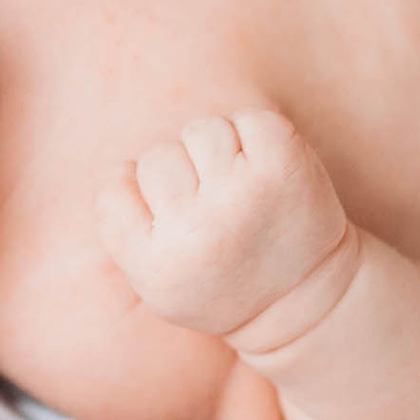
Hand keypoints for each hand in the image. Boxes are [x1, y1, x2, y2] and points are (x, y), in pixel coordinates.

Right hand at [97, 111, 357, 346]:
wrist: (306, 300)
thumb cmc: (219, 282)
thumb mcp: (155, 283)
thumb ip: (123, 229)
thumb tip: (123, 165)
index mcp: (156, 267)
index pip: (113, 188)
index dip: (139, 196)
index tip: (173, 222)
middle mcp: (198, 231)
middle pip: (157, 157)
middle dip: (181, 174)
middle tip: (213, 210)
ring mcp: (244, 195)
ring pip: (200, 131)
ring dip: (217, 150)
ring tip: (239, 188)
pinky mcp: (284, 166)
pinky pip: (249, 119)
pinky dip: (255, 135)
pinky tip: (266, 172)